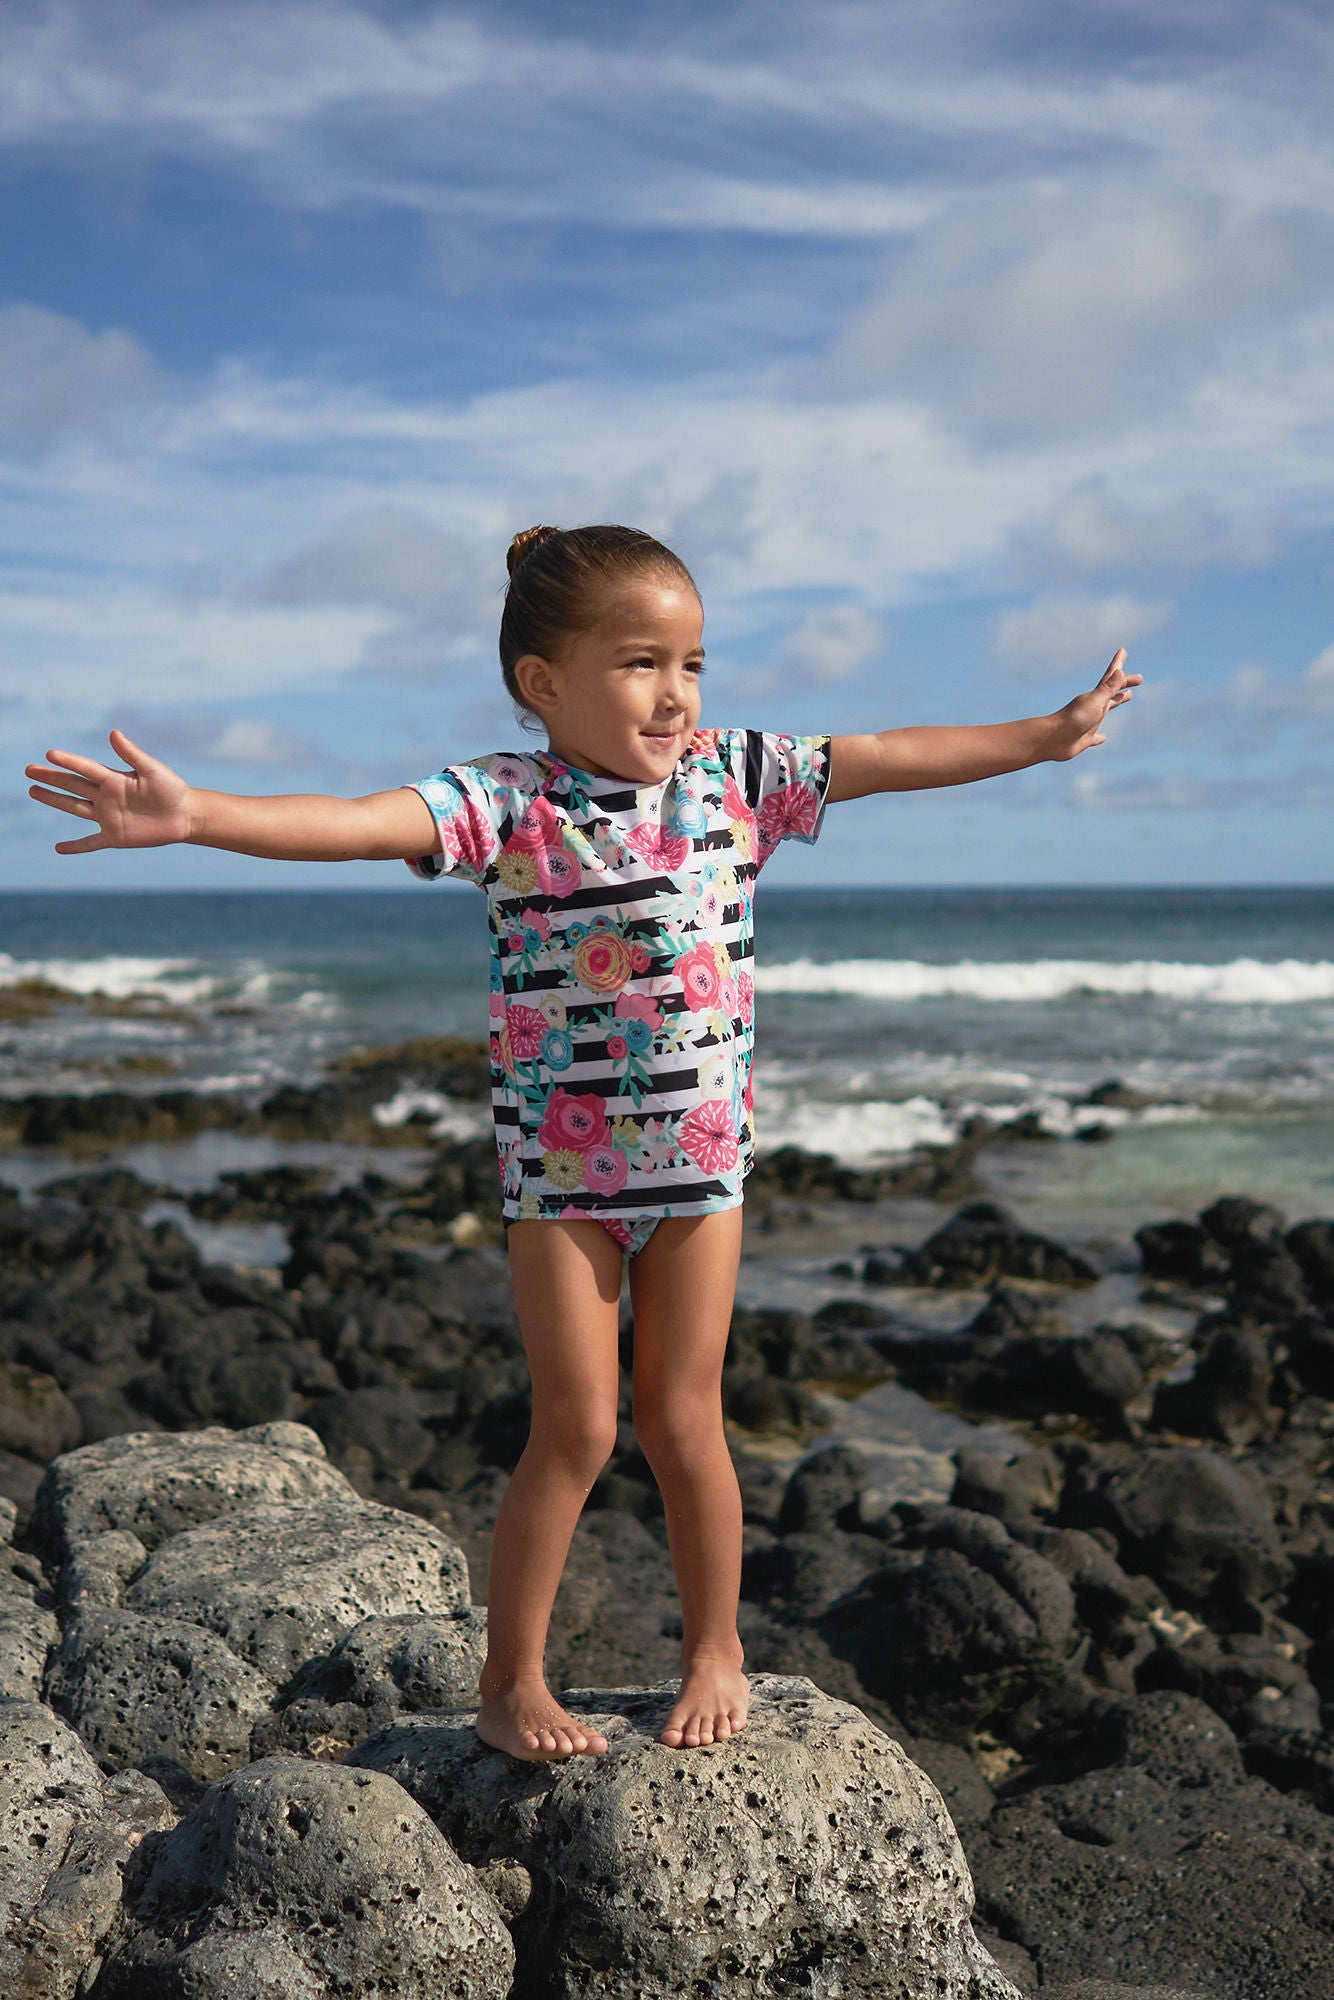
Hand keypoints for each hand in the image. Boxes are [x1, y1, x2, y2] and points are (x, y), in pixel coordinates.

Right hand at [25, 729, 194, 852]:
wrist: (186, 816)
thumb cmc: (172, 789)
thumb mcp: (152, 770)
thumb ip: (132, 754)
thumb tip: (113, 733)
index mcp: (114, 779)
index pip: (85, 768)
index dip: (68, 761)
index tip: (49, 754)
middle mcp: (106, 796)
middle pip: (73, 786)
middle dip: (51, 778)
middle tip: (29, 770)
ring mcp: (108, 817)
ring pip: (75, 808)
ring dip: (54, 801)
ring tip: (33, 791)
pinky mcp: (115, 836)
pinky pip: (91, 842)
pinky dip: (76, 847)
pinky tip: (59, 849)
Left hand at [1048, 649, 1141, 761]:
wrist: (1051, 740)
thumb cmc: (1073, 719)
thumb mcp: (1094, 702)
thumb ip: (1107, 689)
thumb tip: (1119, 671)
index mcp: (1096, 697)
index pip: (1111, 677)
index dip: (1117, 664)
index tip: (1122, 651)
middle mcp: (1093, 707)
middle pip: (1113, 692)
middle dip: (1125, 683)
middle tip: (1139, 679)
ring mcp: (1088, 722)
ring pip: (1106, 709)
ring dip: (1116, 702)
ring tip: (1127, 696)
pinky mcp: (1083, 739)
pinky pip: (1094, 737)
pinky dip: (1099, 737)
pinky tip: (1102, 738)